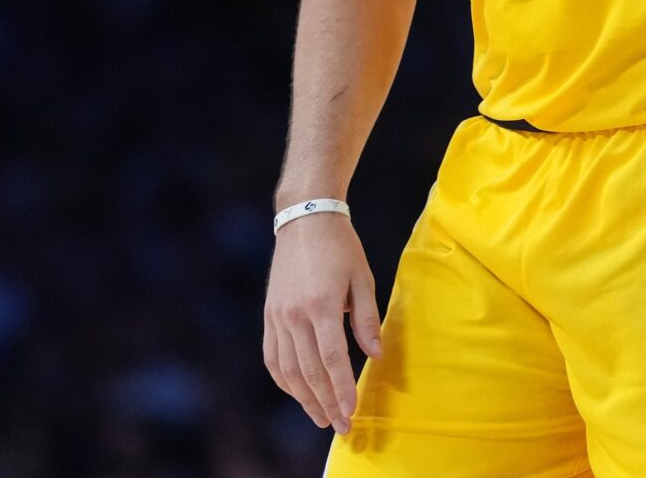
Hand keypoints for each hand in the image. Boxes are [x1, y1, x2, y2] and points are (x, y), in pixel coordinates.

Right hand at [262, 212, 381, 434]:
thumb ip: (368, 319)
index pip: (332, 358)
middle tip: (340, 426)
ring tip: (320, 418)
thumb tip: (376, 356)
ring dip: (304, 398)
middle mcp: (294, 314)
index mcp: (321, 304)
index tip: (351, 411)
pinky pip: (272, 357)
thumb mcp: (363, 278)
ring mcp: (277, 316)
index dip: (341, 388)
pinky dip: (284, 380)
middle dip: (325, 403)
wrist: (304, 218)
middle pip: (309, 371)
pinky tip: (298, 393)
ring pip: (288, 369)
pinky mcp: (269, 315)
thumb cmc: (341, 247)